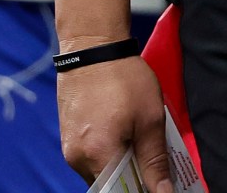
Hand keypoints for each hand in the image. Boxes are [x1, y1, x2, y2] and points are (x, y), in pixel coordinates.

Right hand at [58, 54, 173, 192]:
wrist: (92, 48)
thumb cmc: (123, 78)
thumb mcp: (150, 119)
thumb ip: (155, 161)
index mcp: (98, 156)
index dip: (142, 190)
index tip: (158, 183)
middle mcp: (77, 159)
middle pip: (109, 187)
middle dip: (133, 180)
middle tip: (154, 163)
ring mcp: (70, 149)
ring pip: (99, 174)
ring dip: (121, 167)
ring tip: (140, 143)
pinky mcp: (68, 139)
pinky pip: (91, 160)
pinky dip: (109, 156)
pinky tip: (125, 136)